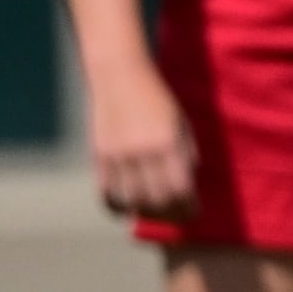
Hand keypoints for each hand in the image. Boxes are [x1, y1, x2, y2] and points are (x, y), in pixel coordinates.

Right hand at [84, 61, 197, 222]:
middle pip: (157, 200)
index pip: (180, 190)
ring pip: (132, 201)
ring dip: (145, 212)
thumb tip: (186, 186)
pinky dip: (119, 207)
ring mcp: (118, 156)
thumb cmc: (157, 99)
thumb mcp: (181, 123)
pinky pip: (108, 194)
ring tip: (153, 211)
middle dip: (170, 214)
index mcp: (167, 142)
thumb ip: (185, 155)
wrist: (119, 76)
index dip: (188, 208)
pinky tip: (128, 207)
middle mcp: (142, 152)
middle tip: (176, 215)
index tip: (193, 212)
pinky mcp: (99, 157)